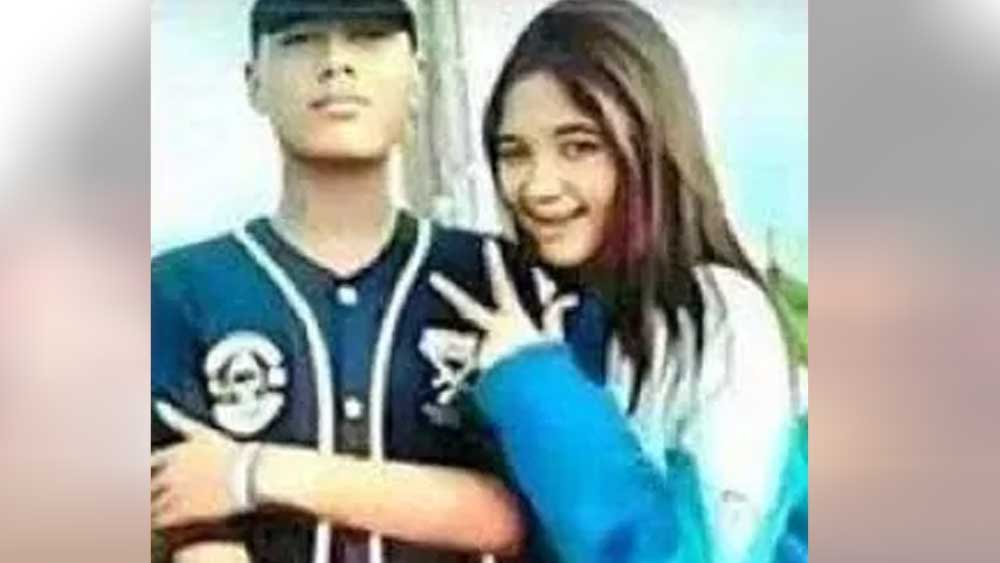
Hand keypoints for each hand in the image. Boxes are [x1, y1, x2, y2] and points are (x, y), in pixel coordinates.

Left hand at [151, 402, 243, 528]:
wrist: (250, 474)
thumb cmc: (230, 451)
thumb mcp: (203, 432)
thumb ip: (178, 419)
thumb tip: (160, 404)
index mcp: (172, 454)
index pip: (144, 463)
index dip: (139, 469)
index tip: (140, 474)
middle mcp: (169, 474)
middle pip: (144, 486)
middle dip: (142, 491)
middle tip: (143, 495)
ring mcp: (175, 494)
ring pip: (150, 505)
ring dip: (147, 508)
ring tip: (150, 511)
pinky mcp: (184, 512)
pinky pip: (160, 521)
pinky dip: (155, 523)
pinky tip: (158, 523)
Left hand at [430, 241, 574, 370]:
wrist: (528, 391)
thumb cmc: (543, 364)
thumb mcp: (553, 340)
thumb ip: (554, 318)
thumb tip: (567, 299)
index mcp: (511, 320)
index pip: (503, 285)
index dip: (495, 264)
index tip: (487, 245)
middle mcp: (490, 330)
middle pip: (467, 306)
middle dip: (450, 291)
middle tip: (433, 278)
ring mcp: (480, 349)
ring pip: (458, 340)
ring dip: (444, 339)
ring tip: (427, 336)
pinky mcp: (477, 372)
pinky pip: (462, 372)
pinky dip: (453, 379)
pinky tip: (443, 381)